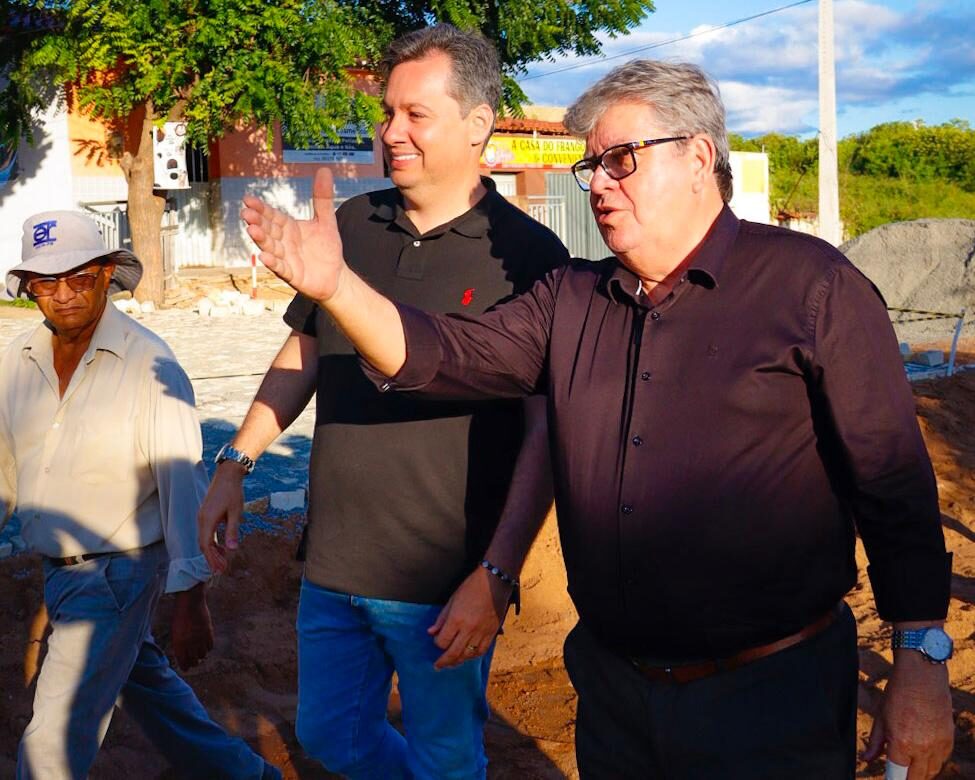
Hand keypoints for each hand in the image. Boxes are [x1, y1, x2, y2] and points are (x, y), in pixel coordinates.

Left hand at [171, 583, 213, 670]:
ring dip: (201, 655)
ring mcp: (200, 639)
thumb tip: (182, 656)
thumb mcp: (175, 632)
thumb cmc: (180, 617)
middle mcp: (190, 644)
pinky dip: (207, 647)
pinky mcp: (209, 633)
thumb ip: (178, 645)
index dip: (185, 666)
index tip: (186, 667)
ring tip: (199, 652)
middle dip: (193, 663)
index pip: (184, 662)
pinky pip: (210, 646)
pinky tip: (205, 644)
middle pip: (194, 661)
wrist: (190, 603)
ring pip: (203, 655)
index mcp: (179, 644)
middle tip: (193, 661)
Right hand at [197, 460, 246, 573]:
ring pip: (204, 539)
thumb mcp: (235, 512)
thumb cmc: (233, 492)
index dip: (212, 559)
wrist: (227, 474)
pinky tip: (221, 548)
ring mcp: (202, 516)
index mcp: (207, 520)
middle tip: (222, 570)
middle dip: (212, 558)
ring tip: (223, 562)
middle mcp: (202, 519)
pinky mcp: (206, 514)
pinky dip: (212, 542)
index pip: (206, 545)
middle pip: (203, 544)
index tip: (219, 570)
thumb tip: (232, 549)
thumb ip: (232, 531)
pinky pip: (206, 532)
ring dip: (212, 551)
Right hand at [242, 167, 346, 303]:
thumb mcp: (326, 221)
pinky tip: (264, 257)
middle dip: (257, 222)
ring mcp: (286, 259)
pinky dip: (273, 263)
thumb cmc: (327, 248)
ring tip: (252, 230)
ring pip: (270, 248)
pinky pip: (281, 268)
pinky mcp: (292, 275)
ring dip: (261, 240)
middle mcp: (283, 242)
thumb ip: (322, 198)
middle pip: (268, 230)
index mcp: (288, 228)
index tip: (248, 199)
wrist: (336, 276)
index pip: (272, 216)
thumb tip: (324, 169)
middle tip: (246, 213)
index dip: (261, 209)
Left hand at [428, 566, 511, 669]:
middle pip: (453, 653)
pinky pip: (481, 650)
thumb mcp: (452, 600)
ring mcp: (481, 632)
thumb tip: (431, 632)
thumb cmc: (471, 587)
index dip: (437, 643)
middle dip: (444, 661)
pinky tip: (467, 656)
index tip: (436, 640)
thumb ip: (441, 618)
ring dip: (458, 661)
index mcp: (456, 619)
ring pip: (468, 654)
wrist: (494, 582)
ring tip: (451, 664)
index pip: (442, 641)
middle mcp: (468, 629)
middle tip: (437, 666)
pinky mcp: (492, 633)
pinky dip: (473, 656)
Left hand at [862, 650, 953, 778]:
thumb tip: (866, 760)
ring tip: (910, 766)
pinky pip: (942, 760)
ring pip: (931, 772)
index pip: (898, 776)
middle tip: (899, 773)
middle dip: (907, 778)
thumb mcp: (881, 718)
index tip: (890, 778)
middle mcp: (922, 749)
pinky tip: (924, 755)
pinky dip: (933, 762)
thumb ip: (875, 743)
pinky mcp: (949, 739)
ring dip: (921, 773)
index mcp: (902, 744)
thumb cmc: (898, 694)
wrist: (922, 676)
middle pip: (917, 778)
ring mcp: (938, 745)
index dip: (893, 779)